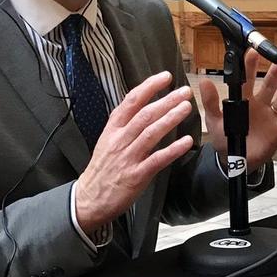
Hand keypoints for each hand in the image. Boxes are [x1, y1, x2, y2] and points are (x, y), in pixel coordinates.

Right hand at [74, 71, 194, 231]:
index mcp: (113, 129)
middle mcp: (120, 140)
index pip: (131, 101)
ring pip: (151, 133)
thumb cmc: (102, 168)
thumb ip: (124, 124)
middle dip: (167, 100)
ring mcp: (128, 157)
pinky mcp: (136, 175)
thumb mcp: (107, 140)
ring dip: (171, 119)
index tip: (165, 77)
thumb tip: (143, 106)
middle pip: (145, 115)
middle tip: (185, 91)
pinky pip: (157, 159)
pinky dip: (173, 149)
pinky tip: (187, 141)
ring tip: (187, 108)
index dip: (149, 87)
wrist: (89, 199)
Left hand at [200, 50, 276, 170]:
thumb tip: (204, 82)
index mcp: (243, 100)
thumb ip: (211, 101)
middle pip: (268, 85)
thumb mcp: (214, 119)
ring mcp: (269, 117)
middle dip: (273, 73)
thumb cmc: (224, 138)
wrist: (233, 161)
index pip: (247, 79)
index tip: (252, 52)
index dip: (250, 65)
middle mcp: (259, 105)